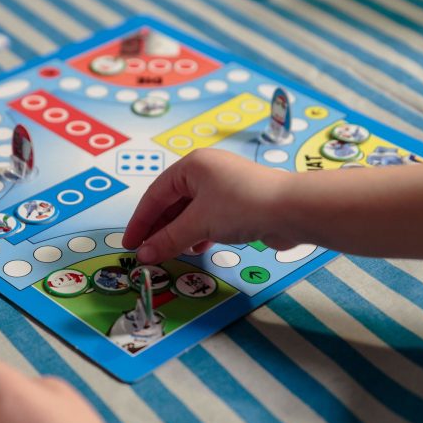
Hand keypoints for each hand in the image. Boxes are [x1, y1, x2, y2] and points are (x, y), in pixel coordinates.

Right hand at [123, 148, 295, 263]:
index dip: (141, 221)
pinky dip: (199, 233)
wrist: (293, 210)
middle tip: (147, 251)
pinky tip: (197, 248)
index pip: (155, 195)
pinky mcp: (239, 203)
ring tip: (171, 251)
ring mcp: (224, 187)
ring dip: (179, 233)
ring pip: (190, 212)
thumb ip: (168, 240)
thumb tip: (144, 255)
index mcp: (191, 166)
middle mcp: (206, 172)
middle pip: (172, 203)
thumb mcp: (198, 224)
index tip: (130, 243)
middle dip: (159, 229)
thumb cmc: (242, 206)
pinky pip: (208, 218)